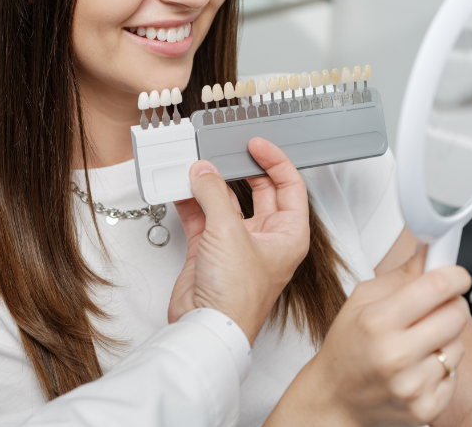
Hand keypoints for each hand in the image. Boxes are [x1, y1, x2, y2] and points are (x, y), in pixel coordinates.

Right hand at [168, 137, 310, 345]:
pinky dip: (191, 200)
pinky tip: (182, 187)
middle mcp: (265, 237)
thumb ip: (214, 194)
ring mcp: (236, 243)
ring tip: (197, 166)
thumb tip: (204, 172)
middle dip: (241, 170)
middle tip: (227, 150)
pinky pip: (202, 215)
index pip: (290, 186)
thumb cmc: (236, 298)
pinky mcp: (210, 249)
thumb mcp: (229, 232)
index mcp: (288, 234)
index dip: (275, 161)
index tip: (256, 145)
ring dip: (211, 184)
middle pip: (258, 190)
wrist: (206, 327)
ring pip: (226, 201)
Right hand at [265, 248, 471, 425]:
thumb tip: (429, 253)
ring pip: (458, 345)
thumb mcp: (361, 300)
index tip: (457, 274)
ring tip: (420, 340)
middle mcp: (396, 354)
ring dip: (446, 337)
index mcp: (377, 321)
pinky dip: (442, 366)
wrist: (335, 397)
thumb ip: (399, 276)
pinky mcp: (426, 409)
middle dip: (453, 303)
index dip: (454, 275)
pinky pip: (454, 374)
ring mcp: (413, 385)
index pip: (436, 287)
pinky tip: (419, 365)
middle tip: (438, 304)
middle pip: (456, 315)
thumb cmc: (347, 344)